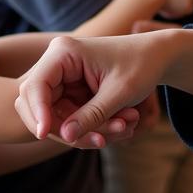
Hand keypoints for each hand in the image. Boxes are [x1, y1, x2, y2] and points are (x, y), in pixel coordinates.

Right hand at [15, 33, 178, 147]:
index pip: (35, 86)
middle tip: (102, 140)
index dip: (37, 112)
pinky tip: (121, 125)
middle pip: (40, 107)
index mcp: (64, 53)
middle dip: (68, 128)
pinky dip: (92, 128)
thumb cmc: (141, 65)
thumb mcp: (119, 92)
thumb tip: (65, 136)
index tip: (44, 135)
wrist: (158, 56)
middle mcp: (58, 64)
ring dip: (87, 130)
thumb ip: (92, 115)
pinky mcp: (72, 92)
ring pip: (57, 118)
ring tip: (125, 127)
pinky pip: (71, 119)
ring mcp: (64, 79)